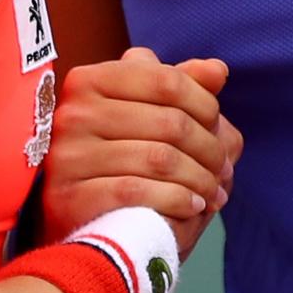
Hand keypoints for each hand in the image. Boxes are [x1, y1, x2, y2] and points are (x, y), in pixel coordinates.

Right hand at [43, 48, 241, 260]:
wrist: (86, 222)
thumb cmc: (122, 158)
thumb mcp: (148, 113)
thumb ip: (180, 86)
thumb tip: (218, 70)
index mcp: (90, 80)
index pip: (167, 80)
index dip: (204, 104)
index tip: (217, 127)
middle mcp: (74, 113)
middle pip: (170, 122)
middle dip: (209, 149)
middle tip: (224, 169)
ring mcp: (69, 156)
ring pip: (160, 159)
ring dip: (200, 179)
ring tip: (213, 192)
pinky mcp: (71, 197)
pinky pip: (139, 192)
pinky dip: (177, 200)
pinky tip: (193, 206)